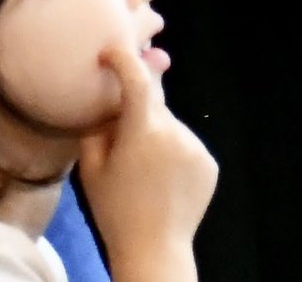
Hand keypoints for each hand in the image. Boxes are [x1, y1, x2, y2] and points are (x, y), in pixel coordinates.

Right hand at [77, 44, 215, 281]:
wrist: (155, 249)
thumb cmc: (115, 212)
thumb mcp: (91, 171)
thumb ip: (98, 128)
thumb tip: (108, 100)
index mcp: (142, 132)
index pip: (136, 79)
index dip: (124, 59)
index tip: (112, 51)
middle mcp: (174, 132)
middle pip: (154, 105)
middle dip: (138, 112)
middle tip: (124, 140)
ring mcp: (196, 146)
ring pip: (170, 127)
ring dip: (157, 136)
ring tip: (144, 174)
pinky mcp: (209, 161)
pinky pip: (186, 146)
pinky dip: (174, 154)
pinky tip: (163, 182)